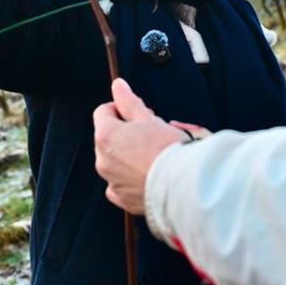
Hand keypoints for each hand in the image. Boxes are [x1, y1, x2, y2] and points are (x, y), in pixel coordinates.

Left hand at [93, 78, 185, 213]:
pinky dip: (129, 179)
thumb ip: (129, 102)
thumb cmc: (168, 149)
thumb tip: (118, 85)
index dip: (120, 108)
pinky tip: (147, 174)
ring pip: (114, 161)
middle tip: (150, 133)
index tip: (137, 113)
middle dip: (124, 133)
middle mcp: (103, 160)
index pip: (103, 112)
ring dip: (127, 155)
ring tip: (153, 155)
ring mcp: (111, 182)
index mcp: (106, 136)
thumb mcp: (149, 119)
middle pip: (108, 137)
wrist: (183, 185)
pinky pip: (119, 184)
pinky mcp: (123, 199)